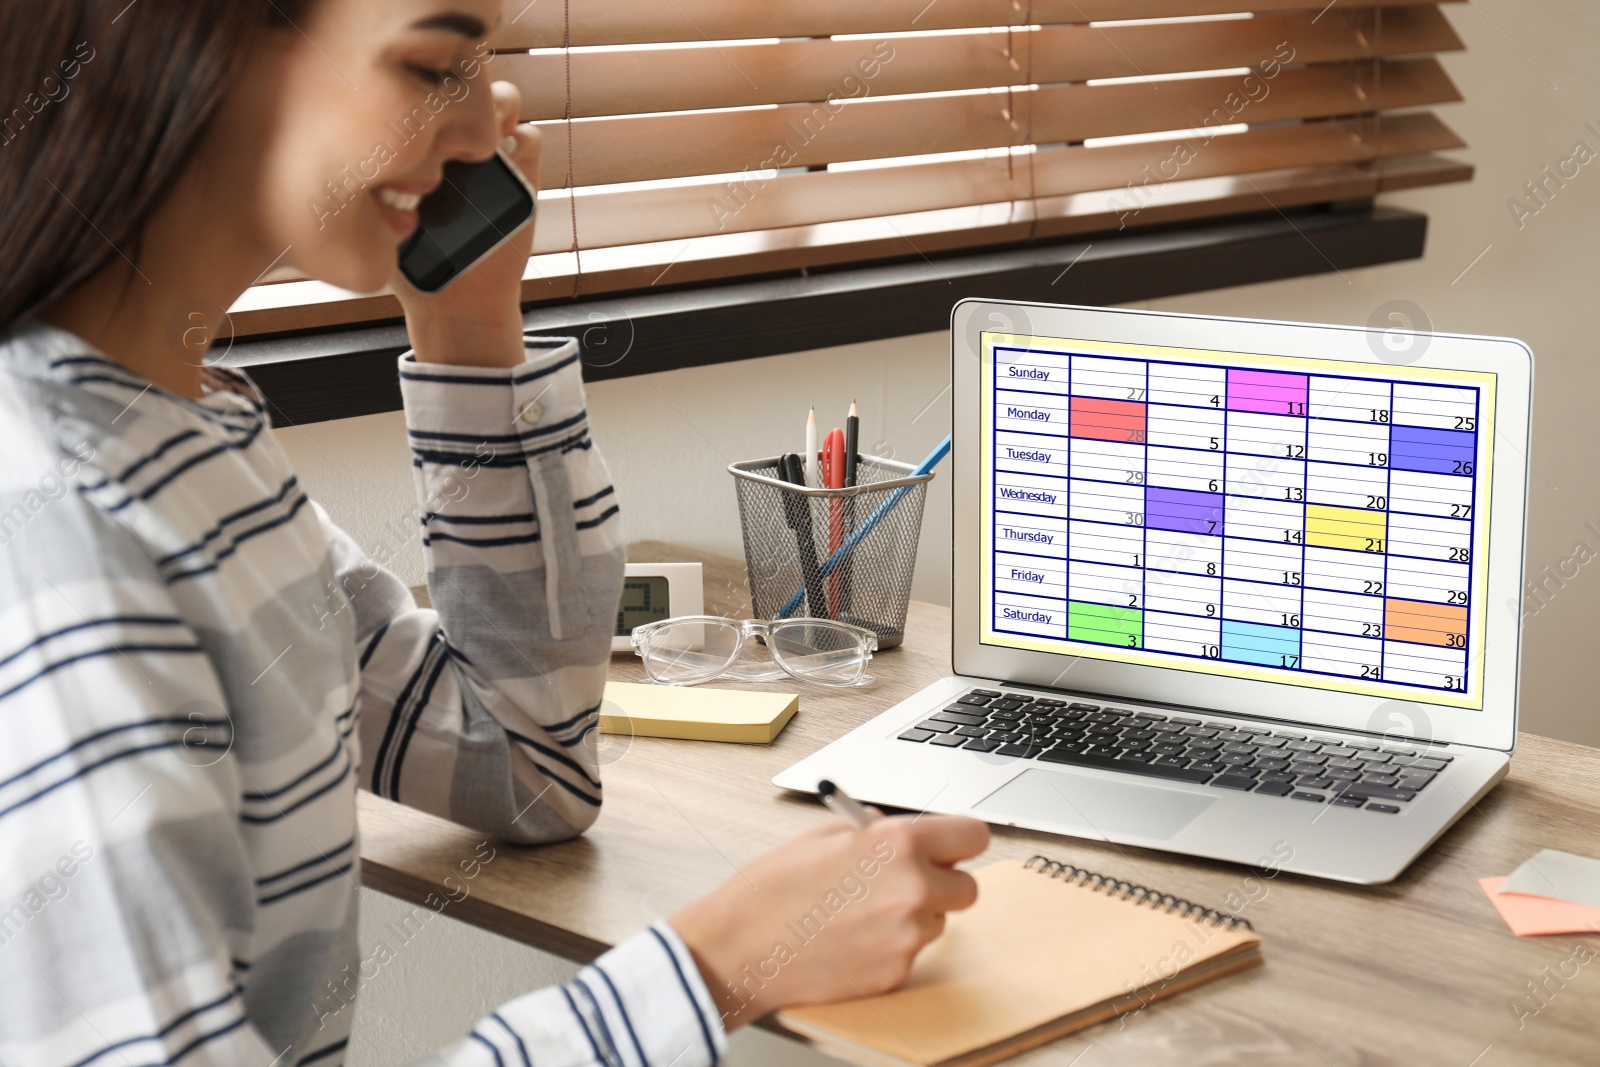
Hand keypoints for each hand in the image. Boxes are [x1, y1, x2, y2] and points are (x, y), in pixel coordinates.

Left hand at [393, 79, 540, 366]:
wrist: (457, 298)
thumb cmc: (412, 259)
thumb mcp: (380, 218)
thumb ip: (373, 186)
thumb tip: (337, 153)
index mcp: (420, 142)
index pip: (422, 90)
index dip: (419, 83)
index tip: (406, 100)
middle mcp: (456, 138)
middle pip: (464, 82)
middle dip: (459, 84)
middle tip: (446, 108)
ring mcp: (492, 151)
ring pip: (503, 99)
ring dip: (495, 104)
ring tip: (481, 129)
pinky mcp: (525, 173)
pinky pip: (530, 138)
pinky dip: (521, 140)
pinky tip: (504, 158)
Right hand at [669, 814, 989, 1028]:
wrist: (740, 947)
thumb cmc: (772, 890)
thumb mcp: (823, 837)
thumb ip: (872, 831)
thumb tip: (894, 830)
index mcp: (897, 845)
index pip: (973, 835)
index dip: (960, 840)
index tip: (952, 845)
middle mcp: (912, 890)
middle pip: (967, 887)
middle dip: (942, 883)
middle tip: (906, 881)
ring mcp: (907, 937)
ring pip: (937, 922)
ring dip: (914, 916)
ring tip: (861, 912)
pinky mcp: (895, 973)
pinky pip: (911, 953)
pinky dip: (890, 946)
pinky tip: (851, 938)